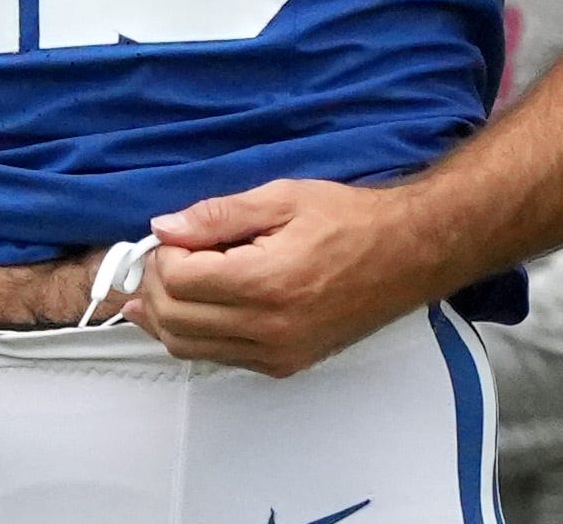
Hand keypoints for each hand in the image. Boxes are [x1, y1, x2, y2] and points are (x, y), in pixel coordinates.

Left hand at [125, 179, 441, 377]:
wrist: (408, 254)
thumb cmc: (350, 221)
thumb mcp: (281, 198)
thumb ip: (216, 215)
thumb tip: (164, 228)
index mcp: (267, 282)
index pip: (178, 282)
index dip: (162, 255)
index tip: (173, 235)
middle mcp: (270, 328)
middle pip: (175, 320)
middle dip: (153, 285)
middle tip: (163, 255)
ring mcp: (278, 353)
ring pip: (188, 348)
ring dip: (164, 315)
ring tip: (164, 281)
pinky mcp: (285, 365)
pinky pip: (218, 357)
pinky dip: (193, 334)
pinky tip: (191, 305)